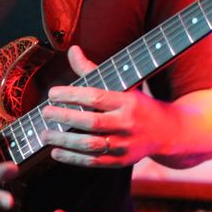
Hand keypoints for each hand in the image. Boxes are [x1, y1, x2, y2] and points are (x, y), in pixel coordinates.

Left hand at [41, 45, 169, 167]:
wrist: (167, 132)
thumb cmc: (137, 104)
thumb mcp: (122, 85)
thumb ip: (93, 70)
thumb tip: (72, 50)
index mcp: (127, 101)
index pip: (95, 97)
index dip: (71, 95)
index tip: (52, 93)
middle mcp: (127, 124)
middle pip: (91, 122)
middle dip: (64, 117)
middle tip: (45, 112)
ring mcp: (124, 145)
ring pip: (90, 144)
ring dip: (64, 140)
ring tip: (45, 134)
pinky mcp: (121, 162)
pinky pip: (93, 162)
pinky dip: (72, 158)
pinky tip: (56, 151)